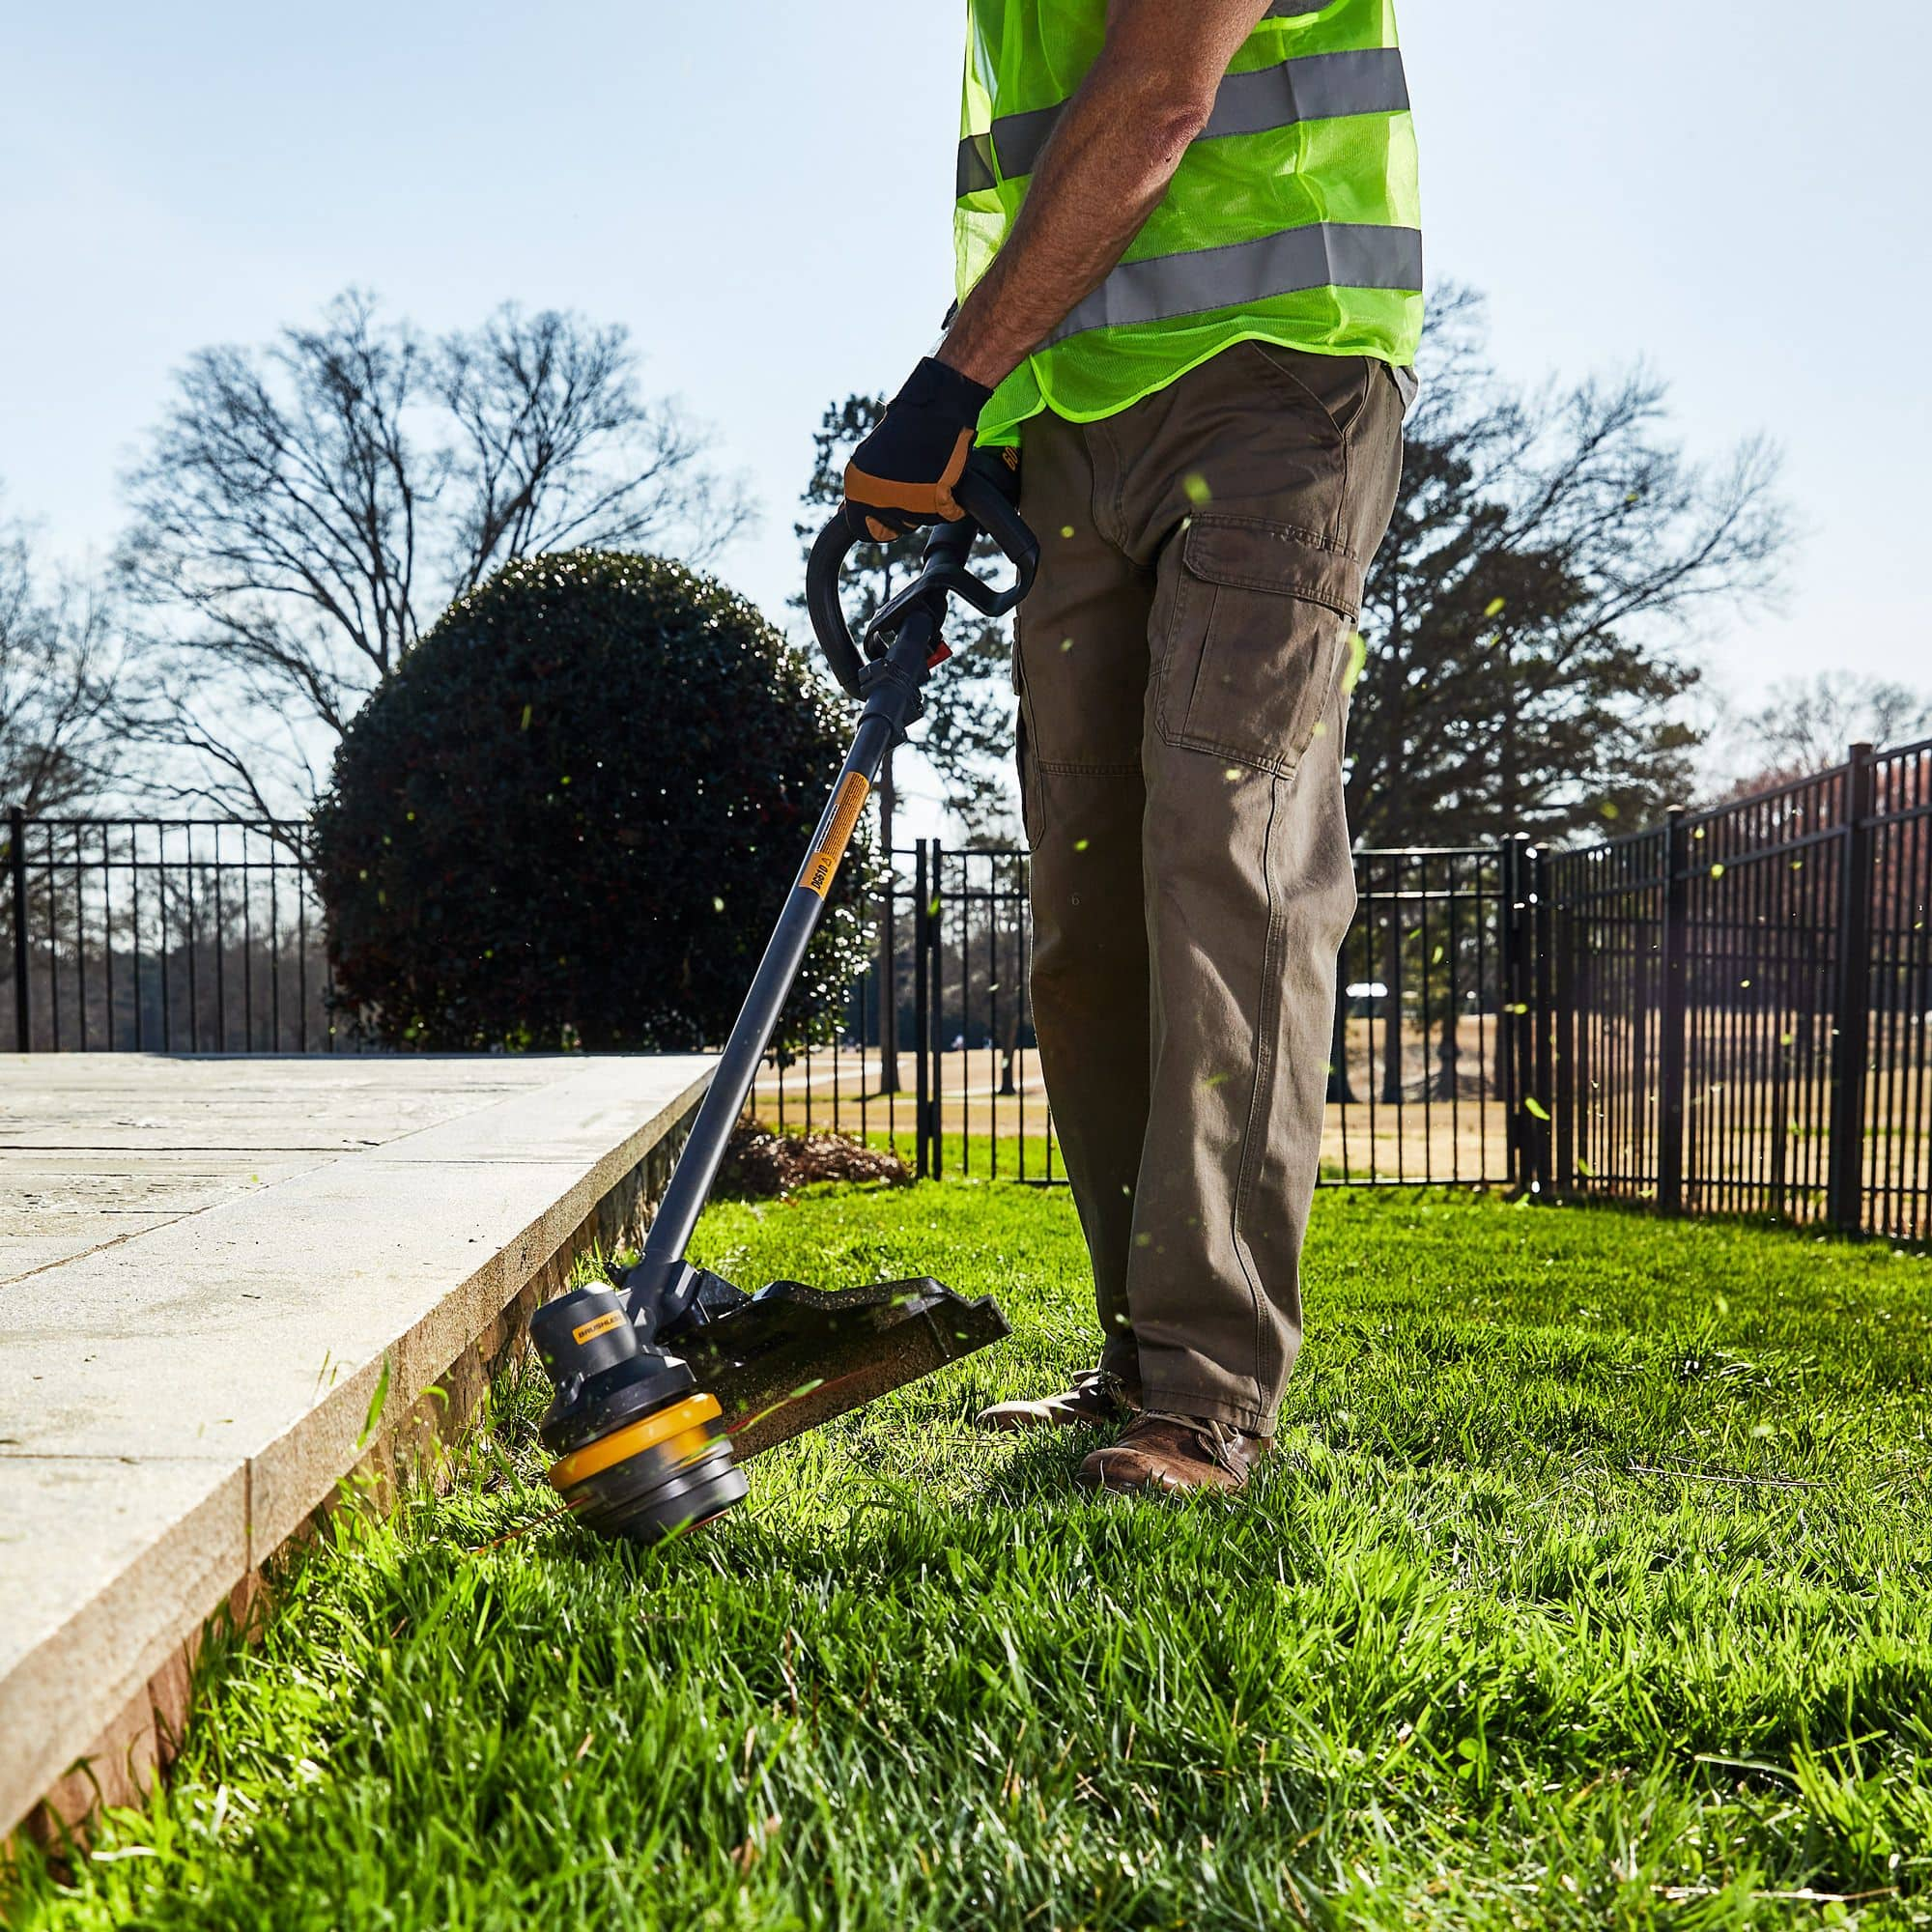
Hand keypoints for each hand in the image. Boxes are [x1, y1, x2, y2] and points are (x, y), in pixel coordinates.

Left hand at [844, 357, 993, 540]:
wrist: (935, 406)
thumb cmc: (905, 429)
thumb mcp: (869, 458)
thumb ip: (860, 489)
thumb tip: (842, 513)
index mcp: (856, 488)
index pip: (862, 530)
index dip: (880, 521)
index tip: (894, 503)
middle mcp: (876, 498)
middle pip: (896, 527)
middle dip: (908, 511)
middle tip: (916, 478)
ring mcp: (906, 501)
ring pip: (923, 520)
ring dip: (931, 503)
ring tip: (931, 469)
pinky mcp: (936, 499)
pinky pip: (950, 513)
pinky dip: (954, 501)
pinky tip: (947, 475)